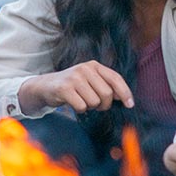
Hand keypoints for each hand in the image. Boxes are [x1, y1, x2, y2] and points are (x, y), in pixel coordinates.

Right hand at [18, 61, 133, 114]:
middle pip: (106, 94)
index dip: (125, 93)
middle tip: (96, 105)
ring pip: (94, 102)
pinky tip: (72, 103)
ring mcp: (74, 78)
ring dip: (89, 107)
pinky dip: (79, 109)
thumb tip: (124, 98)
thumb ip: (106, 85)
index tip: (130, 105)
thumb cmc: (72, 86)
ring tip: (81, 101)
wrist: (45, 86)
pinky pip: (81, 106)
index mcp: (94, 65)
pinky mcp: (64, 88)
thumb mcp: (89, 80)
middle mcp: (85, 69)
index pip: (115, 79)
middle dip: (104, 104)